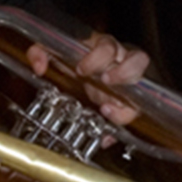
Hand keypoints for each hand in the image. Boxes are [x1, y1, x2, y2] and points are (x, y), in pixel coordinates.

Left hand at [25, 33, 149, 126]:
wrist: (84, 72)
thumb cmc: (76, 59)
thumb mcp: (55, 53)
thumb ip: (41, 52)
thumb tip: (39, 66)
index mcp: (105, 47)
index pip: (109, 46)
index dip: (97, 58)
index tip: (81, 69)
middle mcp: (122, 62)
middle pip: (137, 61)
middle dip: (122, 73)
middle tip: (105, 82)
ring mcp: (128, 83)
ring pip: (142, 91)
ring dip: (127, 102)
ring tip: (107, 111)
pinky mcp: (130, 102)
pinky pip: (133, 114)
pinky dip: (119, 125)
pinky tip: (106, 135)